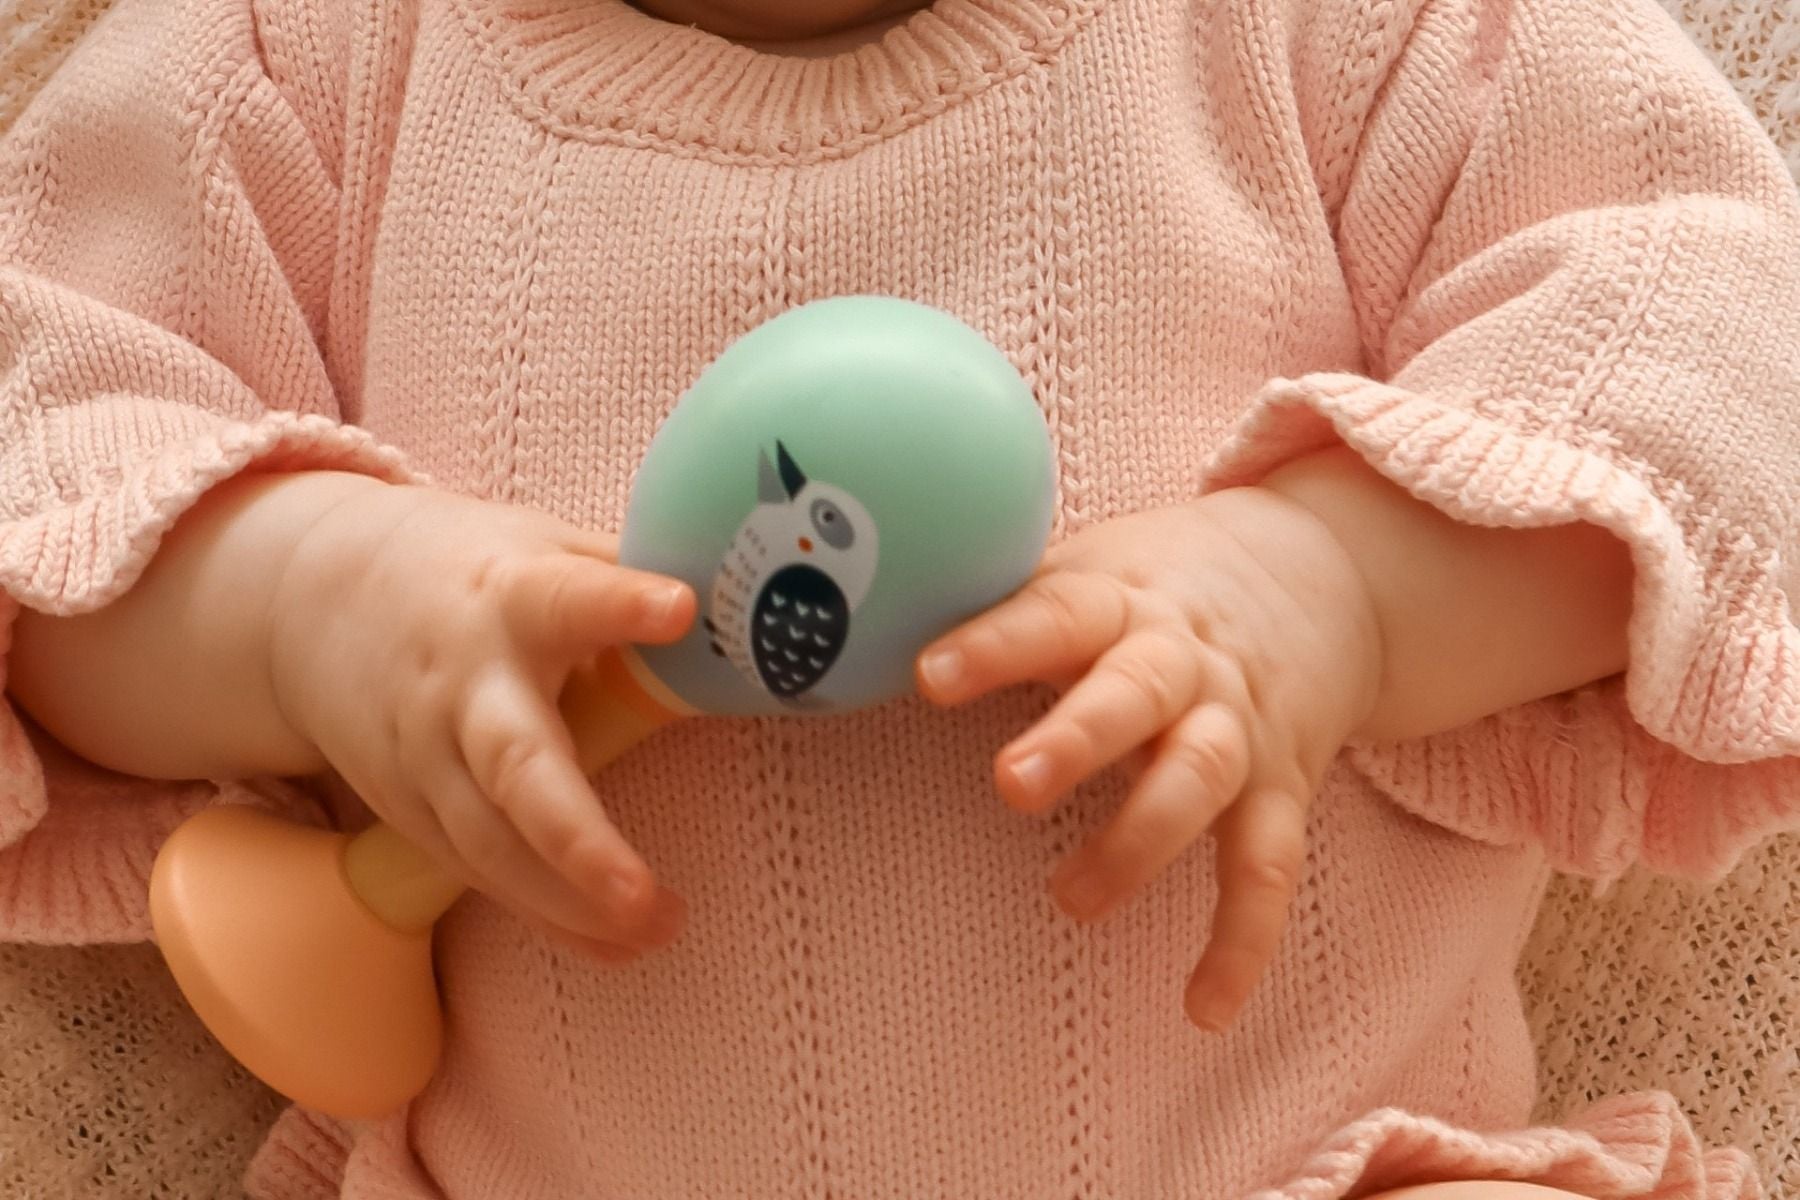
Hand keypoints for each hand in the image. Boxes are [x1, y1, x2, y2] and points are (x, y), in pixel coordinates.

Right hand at [266, 481, 695, 963]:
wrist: (312, 605)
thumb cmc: (467, 574)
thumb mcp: (542, 548)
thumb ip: (628, 576)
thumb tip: (743, 595)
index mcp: (510, 599)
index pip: (565, 600)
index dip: (620, 604)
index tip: (680, 607)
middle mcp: (462, 685)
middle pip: (512, 767)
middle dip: (574, 839)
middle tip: (640, 893)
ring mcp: (428, 758)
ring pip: (493, 845)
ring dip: (572, 901)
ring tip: (657, 927)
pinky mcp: (414, 813)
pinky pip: (485, 875)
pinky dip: (550, 918)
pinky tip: (617, 946)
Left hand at [916, 489, 1382, 1028]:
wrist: (1318, 575)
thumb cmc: (1157, 587)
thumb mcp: (1088, 569)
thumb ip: (1004, 604)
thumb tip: (865, 627)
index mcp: (1121, 598)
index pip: (1057, 611)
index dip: (996, 644)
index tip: (929, 676)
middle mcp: (1184, 661)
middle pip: (1137, 691)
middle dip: (1078, 738)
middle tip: (1011, 783)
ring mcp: (1237, 726)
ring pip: (1199, 775)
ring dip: (1140, 839)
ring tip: (1073, 900)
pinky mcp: (1280, 788)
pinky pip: (1266, 867)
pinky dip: (1242, 940)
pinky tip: (1203, 1009)